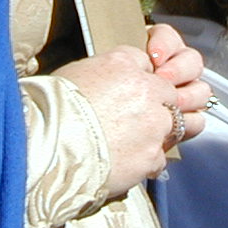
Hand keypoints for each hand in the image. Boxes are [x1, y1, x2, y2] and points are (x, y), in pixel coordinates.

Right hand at [52, 24, 211, 195]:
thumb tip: (112, 81)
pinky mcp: (152, 156)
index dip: (142, 79)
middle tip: (144, 118)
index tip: (135, 91)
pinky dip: (148, 161)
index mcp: (125, 64)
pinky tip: (129, 163)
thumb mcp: (76, 73)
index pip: (147, 64)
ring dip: (166, 131)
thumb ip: (105, 72)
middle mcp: (147, 90)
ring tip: (146, 140)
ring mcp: (154, 124)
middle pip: (171, 93)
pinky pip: (161, 157)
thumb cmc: (52, 108)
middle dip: (162, 104)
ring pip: (179, 124)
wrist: (47, 146)